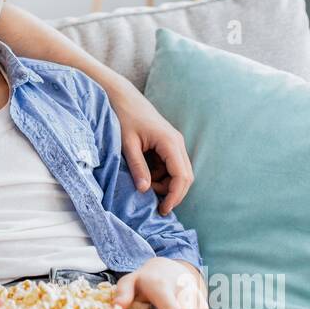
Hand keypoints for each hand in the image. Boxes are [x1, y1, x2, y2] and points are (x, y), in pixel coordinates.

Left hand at [107, 83, 193, 214]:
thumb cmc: (125, 118)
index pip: (181, 176)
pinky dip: (162, 176)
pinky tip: (146, 175)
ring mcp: (175, 143)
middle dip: (173, 194)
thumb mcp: (127, 144)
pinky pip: (171, 166)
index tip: (163, 210)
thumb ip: (137, 167)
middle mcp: (177, 143)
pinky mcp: (169, 144)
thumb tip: (144, 190)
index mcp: (170, 143)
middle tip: (157, 206)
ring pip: (179, 173)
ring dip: (166, 184)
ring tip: (145, 186)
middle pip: (186, 177)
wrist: (123, 98)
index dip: (175, 196)